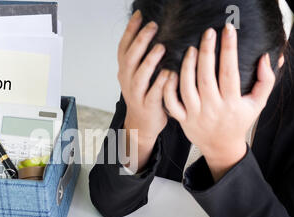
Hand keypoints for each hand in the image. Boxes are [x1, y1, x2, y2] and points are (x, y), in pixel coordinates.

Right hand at [118, 10, 169, 171]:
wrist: (142, 124)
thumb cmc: (144, 94)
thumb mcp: (137, 74)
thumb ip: (142, 56)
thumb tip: (153, 29)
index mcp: (124, 70)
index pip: (123, 47)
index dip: (130, 30)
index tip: (140, 15)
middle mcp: (127, 80)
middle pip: (130, 58)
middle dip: (141, 40)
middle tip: (153, 26)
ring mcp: (136, 94)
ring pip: (140, 76)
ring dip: (150, 60)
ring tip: (161, 47)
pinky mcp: (148, 106)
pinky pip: (154, 93)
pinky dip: (161, 83)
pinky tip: (170, 72)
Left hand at [164, 24, 275, 180]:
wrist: (222, 147)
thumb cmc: (239, 120)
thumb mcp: (258, 103)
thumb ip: (265, 80)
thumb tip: (265, 57)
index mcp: (232, 104)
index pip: (230, 73)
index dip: (229, 50)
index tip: (228, 30)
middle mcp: (212, 109)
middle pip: (206, 78)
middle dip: (206, 53)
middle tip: (207, 34)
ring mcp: (195, 115)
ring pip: (187, 88)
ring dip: (187, 67)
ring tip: (190, 49)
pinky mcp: (182, 120)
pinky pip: (171, 103)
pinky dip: (168, 88)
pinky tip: (171, 72)